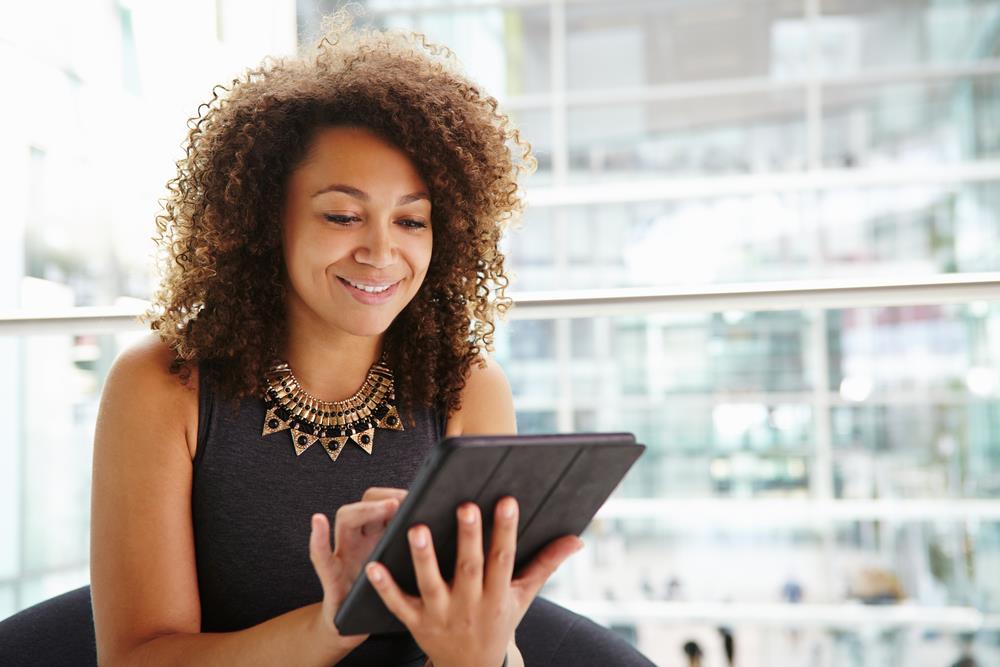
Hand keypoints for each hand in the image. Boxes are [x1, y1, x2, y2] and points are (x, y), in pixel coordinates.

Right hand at [309, 487, 408, 649]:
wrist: (353, 630)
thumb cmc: (387, 598)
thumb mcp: (407, 572)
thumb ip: (420, 551)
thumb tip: (459, 534)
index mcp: (381, 534)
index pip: (390, 501)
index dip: (405, 494)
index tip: (424, 492)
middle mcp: (361, 538)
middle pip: (368, 503)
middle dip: (387, 497)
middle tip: (407, 500)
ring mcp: (343, 553)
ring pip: (346, 519)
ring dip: (365, 510)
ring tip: (387, 508)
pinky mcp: (331, 576)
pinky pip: (320, 555)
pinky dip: (317, 537)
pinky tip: (318, 520)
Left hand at [364, 497, 582, 666]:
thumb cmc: (498, 621)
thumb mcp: (524, 597)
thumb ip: (546, 564)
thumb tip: (577, 539)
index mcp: (498, 596)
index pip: (504, 559)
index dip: (506, 531)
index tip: (507, 501)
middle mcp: (470, 606)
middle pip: (469, 568)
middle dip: (469, 538)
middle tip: (465, 506)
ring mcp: (441, 616)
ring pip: (431, 585)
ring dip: (424, 558)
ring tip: (417, 529)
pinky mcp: (415, 624)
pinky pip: (398, 605)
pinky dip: (386, 587)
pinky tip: (373, 565)